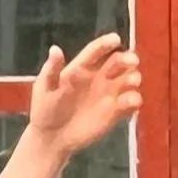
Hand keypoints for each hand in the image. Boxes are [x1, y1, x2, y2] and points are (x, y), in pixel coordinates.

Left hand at [24, 34, 141, 158]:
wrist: (51, 138)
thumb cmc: (45, 110)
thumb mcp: (44, 89)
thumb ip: (52, 70)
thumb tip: (55, 49)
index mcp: (80, 68)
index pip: (96, 51)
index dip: (106, 43)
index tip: (116, 39)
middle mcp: (98, 78)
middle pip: (118, 62)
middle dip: (128, 58)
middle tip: (131, 62)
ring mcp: (109, 93)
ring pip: (129, 79)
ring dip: (133, 77)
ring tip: (130, 81)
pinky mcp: (116, 111)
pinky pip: (131, 101)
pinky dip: (134, 99)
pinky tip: (128, 101)